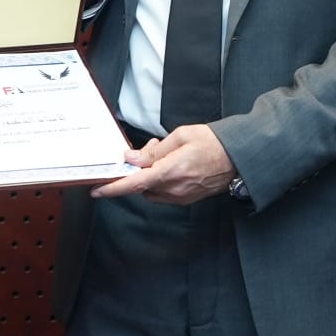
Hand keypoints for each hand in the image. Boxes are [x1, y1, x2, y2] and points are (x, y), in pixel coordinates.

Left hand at [91, 124, 233, 204]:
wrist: (238, 157)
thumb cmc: (212, 142)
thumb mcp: (181, 136)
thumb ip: (154, 151)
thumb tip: (132, 159)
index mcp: (172, 170)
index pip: (136, 183)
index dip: (114, 188)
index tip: (97, 190)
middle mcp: (175, 188)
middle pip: (141, 186)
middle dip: (136, 170)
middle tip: (147, 148)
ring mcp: (181, 196)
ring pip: (150, 190)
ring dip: (147, 175)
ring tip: (161, 153)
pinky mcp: (186, 198)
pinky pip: (162, 192)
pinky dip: (158, 180)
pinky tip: (168, 164)